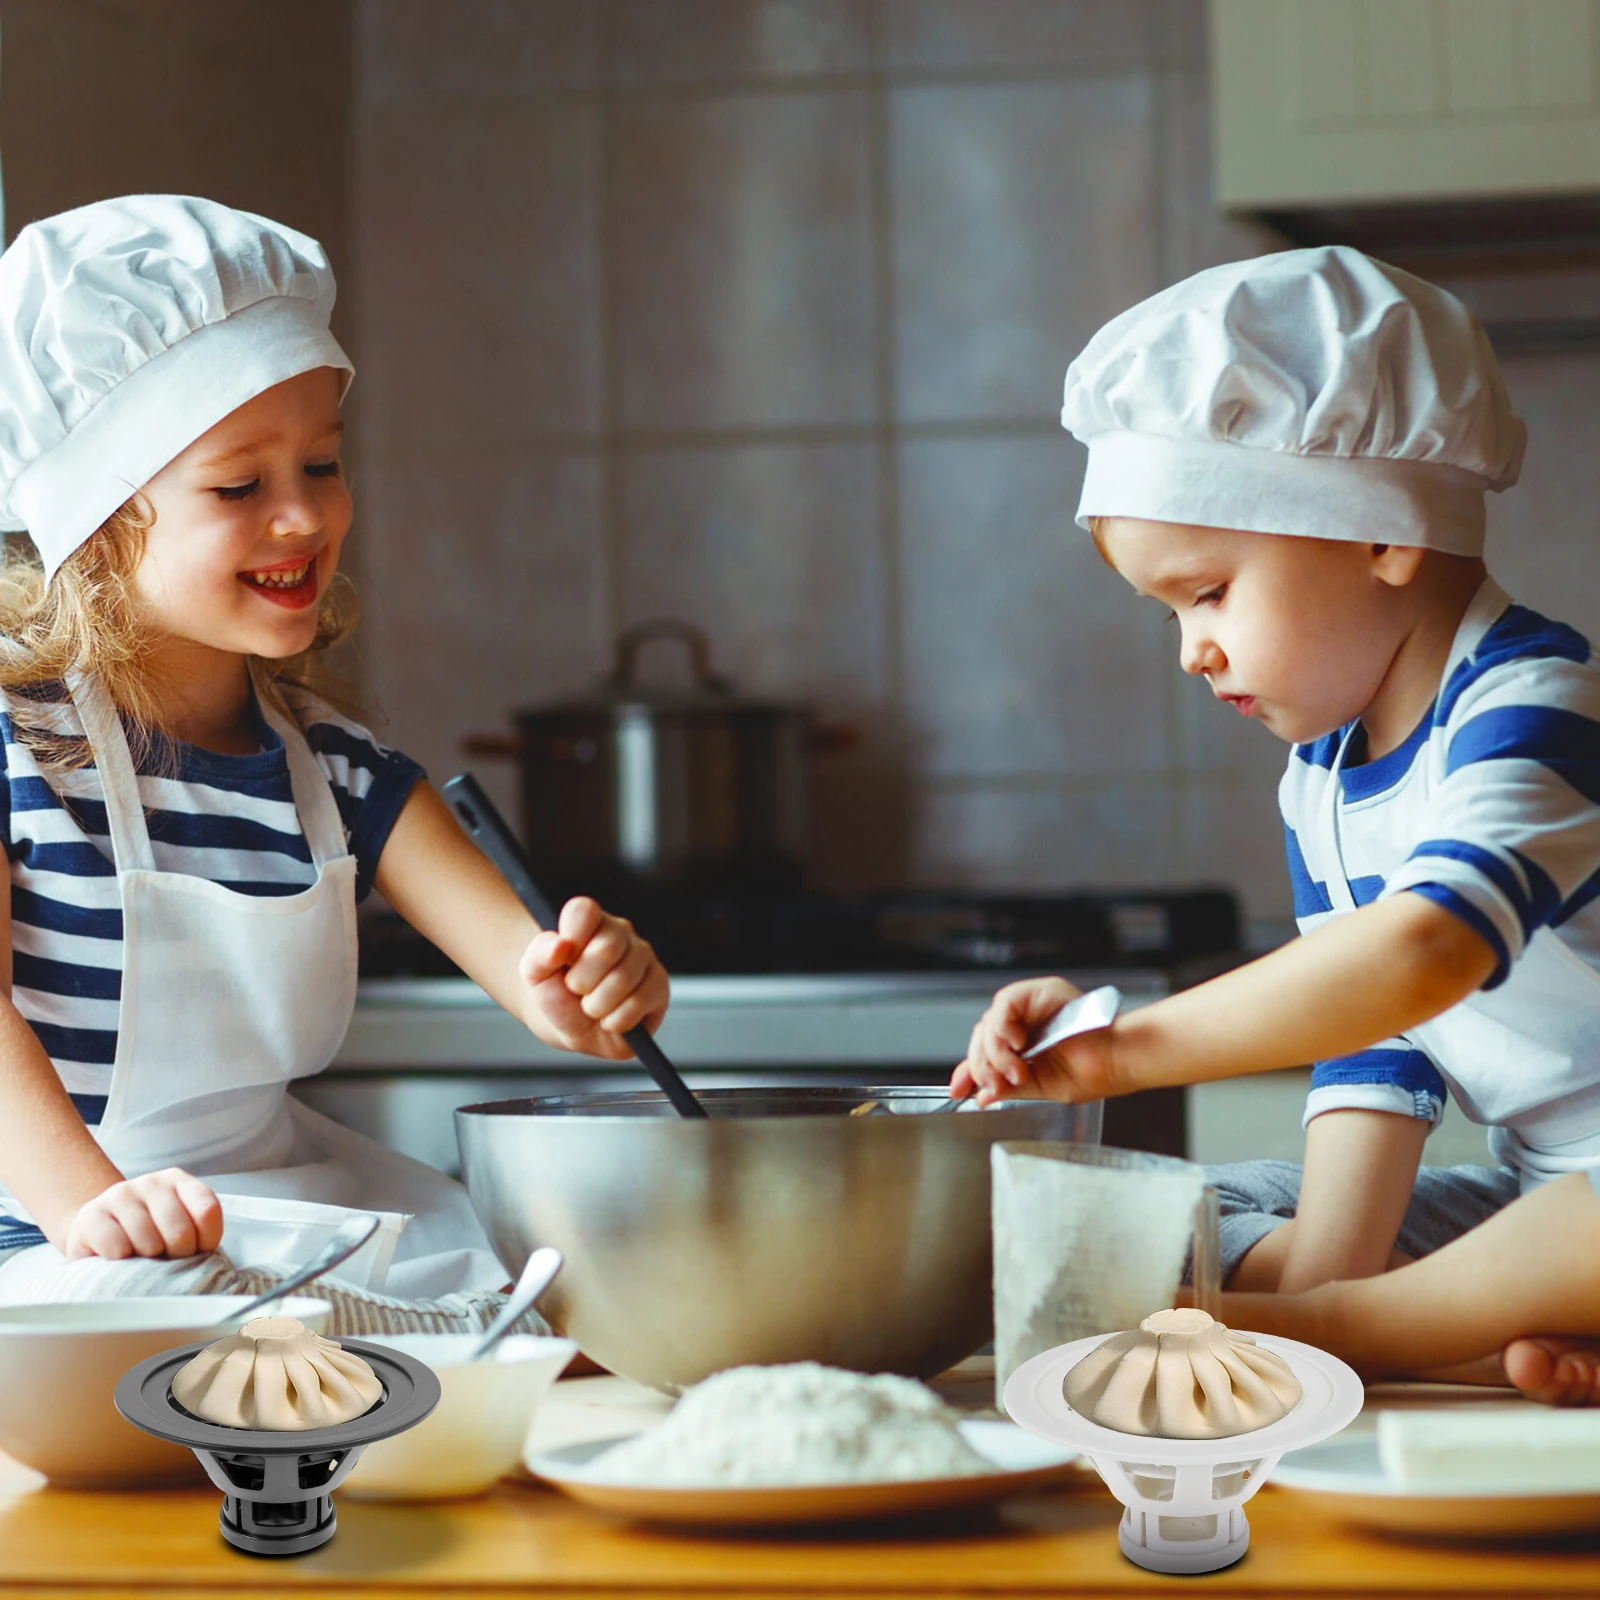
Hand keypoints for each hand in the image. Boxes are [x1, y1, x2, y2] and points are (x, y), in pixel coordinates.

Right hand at [61, 1168, 223, 1260]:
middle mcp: (152, 1182)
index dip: (206, 1242)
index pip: (208, 1212)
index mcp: (179, 1181)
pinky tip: (119, 1256)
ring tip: (141, 1257)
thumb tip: (208, 1263)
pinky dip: (121, 1260)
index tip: (195, 1251)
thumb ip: (198, 1234)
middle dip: (176, 1257)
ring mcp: (120, 1194)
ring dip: (147, 1261)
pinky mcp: (91, 1214)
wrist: (97, 1231)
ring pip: (149, 1243)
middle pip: (181, 1232)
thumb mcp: (177, 1227)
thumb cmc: (147, 1235)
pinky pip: (117, 1246)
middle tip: (164, 1258)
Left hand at [519, 896, 669, 1058]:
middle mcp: (620, 933)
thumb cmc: (556, 993)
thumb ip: (539, 954)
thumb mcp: (534, 975)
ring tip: (591, 1008)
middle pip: (605, 949)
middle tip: (575, 990)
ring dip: (596, 1006)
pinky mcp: (659, 984)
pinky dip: (616, 1020)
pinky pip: (640, 1002)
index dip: (571, 936)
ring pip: (623, 980)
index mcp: (589, 921)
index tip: (562, 959)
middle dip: (581, 982)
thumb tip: (561, 945)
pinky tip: (610, 1019)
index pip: (584, 910)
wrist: (573, 1026)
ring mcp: (644, 957)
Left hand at [948, 976, 1120, 1106]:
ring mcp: (1032, 1004)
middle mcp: (1026, 1021)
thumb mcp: (1040, 1086)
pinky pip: (1005, 1003)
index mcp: (1027, 1043)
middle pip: (982, 1037)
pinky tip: (1017, 1044)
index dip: (968, 1070)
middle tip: (995, 1086)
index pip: (985, 1051)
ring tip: (1017, 1071)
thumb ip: (1008, 1087)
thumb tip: (982, 1096)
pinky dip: (1003, 1026)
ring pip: (989, 1022)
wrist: (1119, 1061)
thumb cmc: (1094, 1073)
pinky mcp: (1039, 991)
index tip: (959, 1091)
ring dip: (995, 1052)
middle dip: (982, 1066)